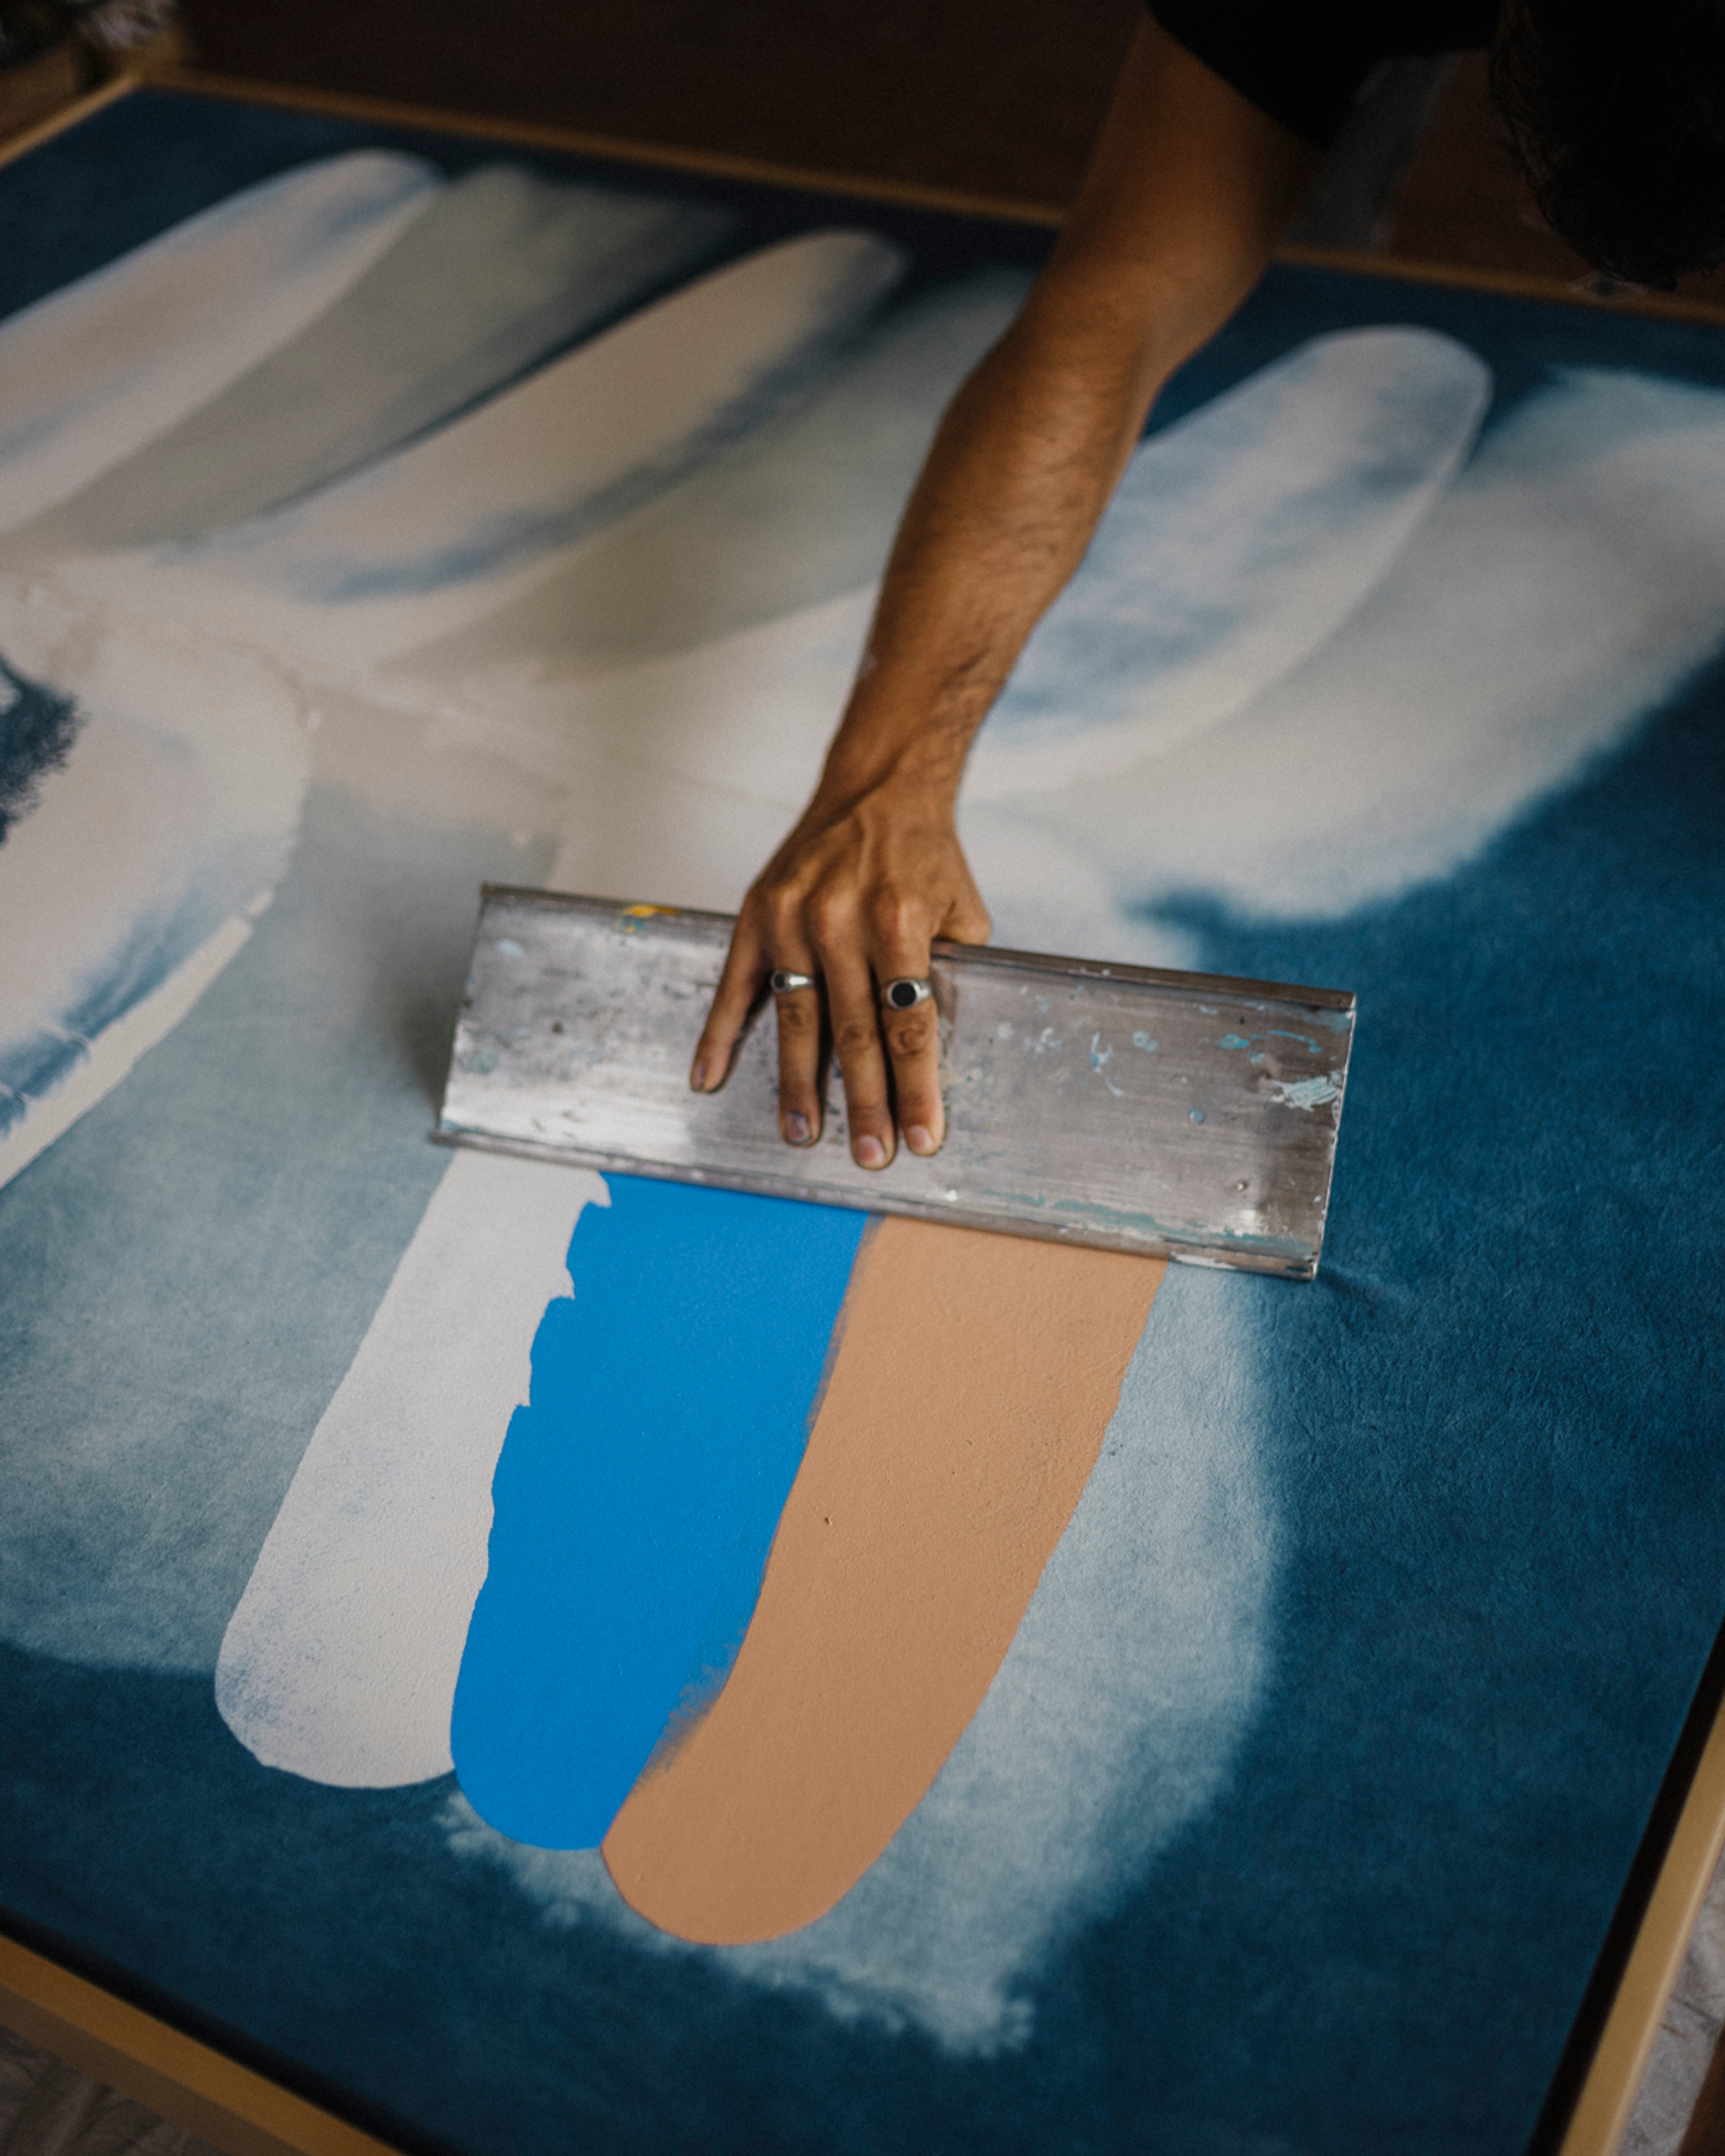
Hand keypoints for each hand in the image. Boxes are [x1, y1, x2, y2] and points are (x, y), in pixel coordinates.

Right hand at [691, 776, 989, 1166]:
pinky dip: (719, 1034)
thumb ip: (951, 975)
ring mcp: (792, 917)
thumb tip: (937, 1047)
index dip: (917, 1087)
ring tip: (802, 1134)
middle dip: (865, 1103)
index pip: (908, 1024)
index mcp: (898, 921)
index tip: (923, 1137)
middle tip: (871, 1154)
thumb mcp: (962, 910)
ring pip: (795, 1020)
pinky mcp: (757, 913)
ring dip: (797, 1085)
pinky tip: (708, 1077)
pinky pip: (735, 985)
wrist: (878, 785)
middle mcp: (840, 920)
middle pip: (852, 1034)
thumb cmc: (922, 854)